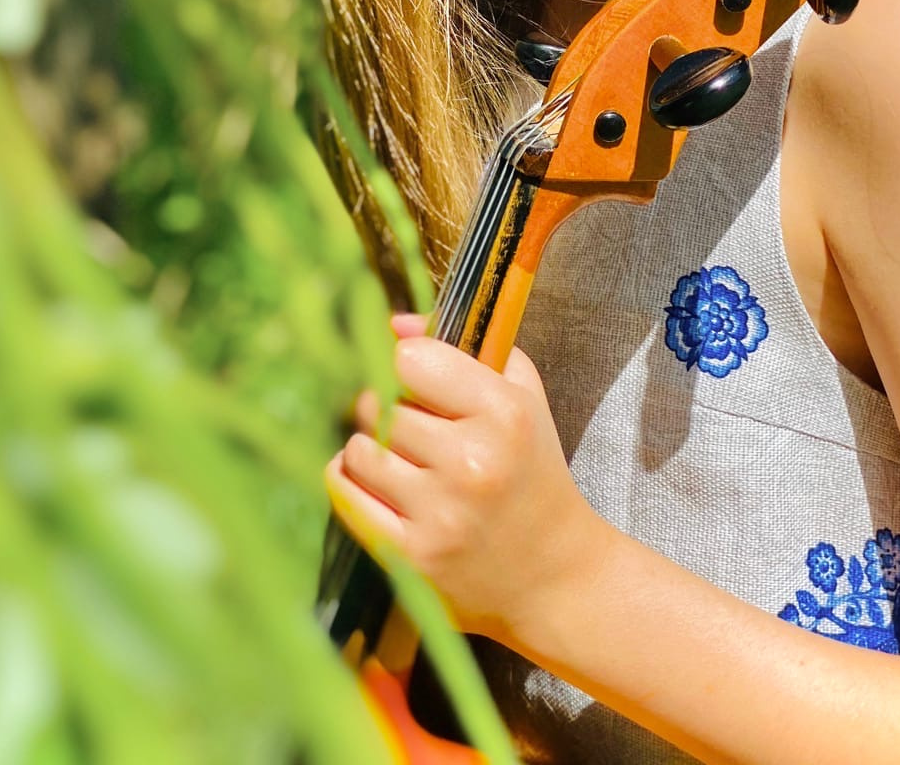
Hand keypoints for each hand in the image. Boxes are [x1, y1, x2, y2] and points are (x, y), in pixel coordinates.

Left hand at [326, 313, 607, 649]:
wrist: (555, 577)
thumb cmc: (532, 472)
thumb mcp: (520, 397)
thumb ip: (462, 347)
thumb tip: (394, 323)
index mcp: (503, 414)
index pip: (411, 360)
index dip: (407, 364)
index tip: (419, 381)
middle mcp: (470, 462)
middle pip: (379, 405)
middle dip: (387, 408)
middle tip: (410, 425)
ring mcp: (438, 514)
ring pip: (358, 449)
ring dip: (370, 447)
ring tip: (400, 458)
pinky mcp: (410, 556)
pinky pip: (345, 492)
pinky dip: (350, 480)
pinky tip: (377, 482)